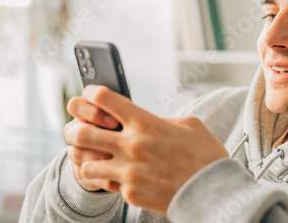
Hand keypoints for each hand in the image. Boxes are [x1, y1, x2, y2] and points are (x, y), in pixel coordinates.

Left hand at [63, 85, 228, 214]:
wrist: (213, 191)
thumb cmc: (204, 155)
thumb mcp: (188, 125)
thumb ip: (161, 119)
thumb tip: (147, 120)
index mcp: (146, 123)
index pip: (104, 98)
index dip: (92, 93)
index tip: (92, 97)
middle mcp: (132, 145)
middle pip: (81, 132)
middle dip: (74, 129)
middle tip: (80, 130)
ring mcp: (129, 172)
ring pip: (85, 163)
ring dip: (87, 158)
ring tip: (95, 156)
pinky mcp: (130, 193)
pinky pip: (105, 184)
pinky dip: (107, 179)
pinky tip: (117, 175)